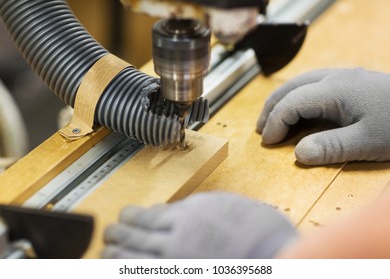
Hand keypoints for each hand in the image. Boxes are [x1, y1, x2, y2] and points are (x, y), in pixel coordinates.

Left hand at [102, 191, 295, 258]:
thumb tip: (175, 210)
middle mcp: (174, 240)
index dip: (130, 216)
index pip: (142, 215)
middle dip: (116, 233)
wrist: (277, 257)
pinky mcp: (177, 278)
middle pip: (129, 235)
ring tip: (107, 251)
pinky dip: (127, 271)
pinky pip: (142, 276)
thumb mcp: (226, 205)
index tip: (126, 217)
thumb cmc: (259, 231)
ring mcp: (174, 265)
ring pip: (128, 259)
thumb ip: (196, 207)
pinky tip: (122, 268)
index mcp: (186, 215)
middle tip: (110, 232)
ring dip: (114, 253)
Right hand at [257, 68, 389, 164]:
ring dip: (282, 100)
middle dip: (271, 108)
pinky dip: (297, 96)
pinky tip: (299, 108)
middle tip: (261, 130)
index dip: (274, 122)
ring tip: (272, 118)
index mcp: (334, 90)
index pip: (291, 103)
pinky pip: (313, 83)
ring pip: (300, 82)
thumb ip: (331, 148)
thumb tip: (298, 154)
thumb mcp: (368, 142)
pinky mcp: (351, 81)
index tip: (267, 143)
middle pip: (290, 87)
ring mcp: (343, 76)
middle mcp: (335, 77)